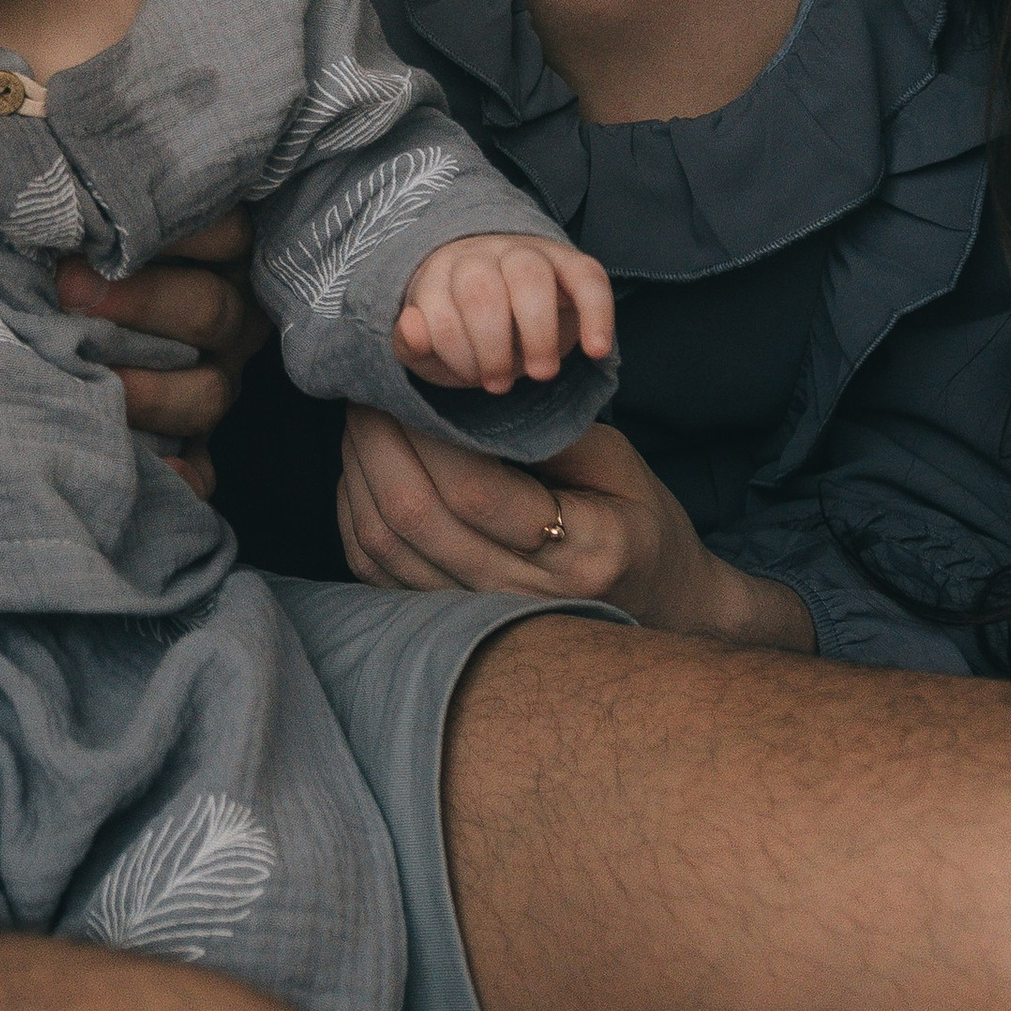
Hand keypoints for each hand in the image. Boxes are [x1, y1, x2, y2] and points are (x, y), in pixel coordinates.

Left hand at [55, 210, 267, 505]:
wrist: (63, 307)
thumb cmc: (73, 248)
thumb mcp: (91, 217)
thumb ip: (86, 205)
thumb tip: (44, 196)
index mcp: (217, 254)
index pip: (224, 232)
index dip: (168, 228)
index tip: (100, 224)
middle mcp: (227, 318)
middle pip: (210, 311)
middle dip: (141, 301)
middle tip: (68, 289)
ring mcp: (215, 381)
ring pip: (208, 392)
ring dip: (148, 390)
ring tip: (84, 376)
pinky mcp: (197, 440)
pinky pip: (205, 469)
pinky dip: (181, 475)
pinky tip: (152, 471)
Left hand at [336, 409, 815, 645]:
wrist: (655, 602)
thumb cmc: (636, 519)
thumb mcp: (615, 460)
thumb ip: (542, 430)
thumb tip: (455, 390)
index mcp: (580, 551)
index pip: (474, 490)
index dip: (424, 432)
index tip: (405, 384)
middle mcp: (526, 597)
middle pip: (416, 519)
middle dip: (377, 445)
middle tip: (366, 394)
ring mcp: (484, 621)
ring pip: (386, 550)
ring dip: (357, 477)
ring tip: (359, 425)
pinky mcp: (450, 626)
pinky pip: (378, 575)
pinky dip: (354, 518)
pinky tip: (359, 474)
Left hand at [394, 234, 614, 396]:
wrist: (505, 308)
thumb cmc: (464, 334)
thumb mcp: (431, 351)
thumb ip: (412, 344)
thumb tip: (411, 325)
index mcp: (440, 273)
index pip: (438, 306)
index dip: (455, 350)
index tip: (474, 380)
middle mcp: (481, 254)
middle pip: (480, 285)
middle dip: (490, 343)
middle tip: (500, 386)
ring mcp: (528, 253)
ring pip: (529, 273)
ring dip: (536, 330)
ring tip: (541, 374)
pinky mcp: (571, 262)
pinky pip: (588, 275)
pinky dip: (596, 313)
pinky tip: (596, 350)